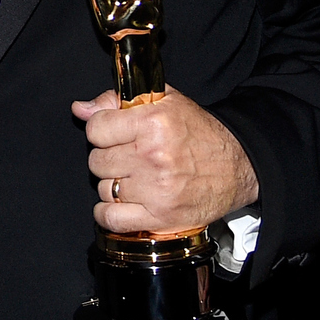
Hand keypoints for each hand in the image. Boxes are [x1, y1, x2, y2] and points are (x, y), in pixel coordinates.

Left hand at [73, 85, 258, 233]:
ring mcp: (156, 190)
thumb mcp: (164, 101)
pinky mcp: (161, 217)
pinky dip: (108, 214)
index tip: (112, 134)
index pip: (96, 128)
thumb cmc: (201, 133)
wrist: (239, 166)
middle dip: (109, 157)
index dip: (101, 130)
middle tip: (128, 156)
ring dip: (114, 185)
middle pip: (97, 160)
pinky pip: (112, 219)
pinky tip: (119, 204)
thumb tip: (81, 108)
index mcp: (152, 122)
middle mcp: (152, 156)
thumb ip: (117, 100)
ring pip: (104, 188)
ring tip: (134, 178)